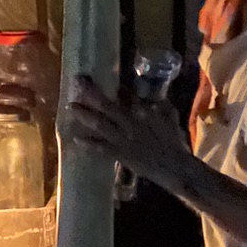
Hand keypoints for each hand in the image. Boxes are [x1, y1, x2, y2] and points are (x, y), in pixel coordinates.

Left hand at [66, 75, 193, 187]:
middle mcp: (130, 123)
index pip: (126, 94)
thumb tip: (153, 98)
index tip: (99, 78)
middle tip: (77, 82)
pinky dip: (89, 144)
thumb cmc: (174, 142)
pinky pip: (101, 148)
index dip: (112, 87)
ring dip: (84, 115)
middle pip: (107, 105)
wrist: (175, 168)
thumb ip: (161, 106)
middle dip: (90, 93)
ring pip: (100, 124)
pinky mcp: (120, 154)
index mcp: (144, 112)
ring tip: (71, 106)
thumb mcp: (171, 118)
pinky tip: (76, 139)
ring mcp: (123, 139)